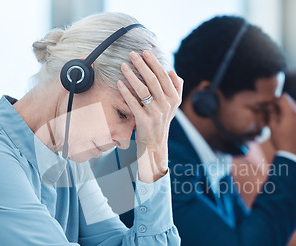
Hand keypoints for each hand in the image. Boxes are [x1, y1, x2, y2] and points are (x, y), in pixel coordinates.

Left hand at [117, 50, 182, 182]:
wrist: (156, 143)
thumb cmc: (162, 120)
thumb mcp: (174, 105)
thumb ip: (176, 88)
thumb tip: (172, 71)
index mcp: (174, 98)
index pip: (164, 76)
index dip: (154, 63)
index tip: (145, 52)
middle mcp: (166, 105)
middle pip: (153, 80)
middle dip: (142, 65)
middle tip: (132, 54)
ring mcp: (155, 113)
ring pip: (143, 90)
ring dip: (132, 76)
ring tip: (124, 66)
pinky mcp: (144, 121)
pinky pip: (133, 103)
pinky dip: (126, 92)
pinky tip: (119, 83)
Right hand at [267, 93, 295, 156]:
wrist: (293, 155)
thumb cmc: (280, 141)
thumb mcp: (272, 126)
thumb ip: (272, 113)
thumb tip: (271, 105)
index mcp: (291, 112)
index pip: (283, 97)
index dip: (275, 99)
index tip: (269, 104)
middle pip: (290, 101)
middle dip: (281, 104)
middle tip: (272, 111)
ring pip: (295, 108)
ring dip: (287, 110)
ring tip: (279, 119)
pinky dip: (292, 116)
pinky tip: (287, 125)